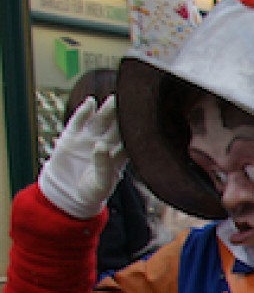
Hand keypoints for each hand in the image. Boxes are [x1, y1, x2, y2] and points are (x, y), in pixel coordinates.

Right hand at [39, 96, 126, 218]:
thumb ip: (103, 166)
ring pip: (101, 120)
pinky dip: (84, 112)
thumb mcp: (100, 183)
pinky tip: (91, 102)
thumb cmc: (91, 192)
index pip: (131, 140)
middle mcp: (105, 143)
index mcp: (118, 155)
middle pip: (118, 125)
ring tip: (115, 98)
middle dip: (125, 114)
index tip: (148, 119)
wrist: (67, 194)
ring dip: (107, 109)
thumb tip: (100, 146)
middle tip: (134, 101)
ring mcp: (88, 138)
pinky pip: (79, 122)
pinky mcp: (71, 137)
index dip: (138, 130)